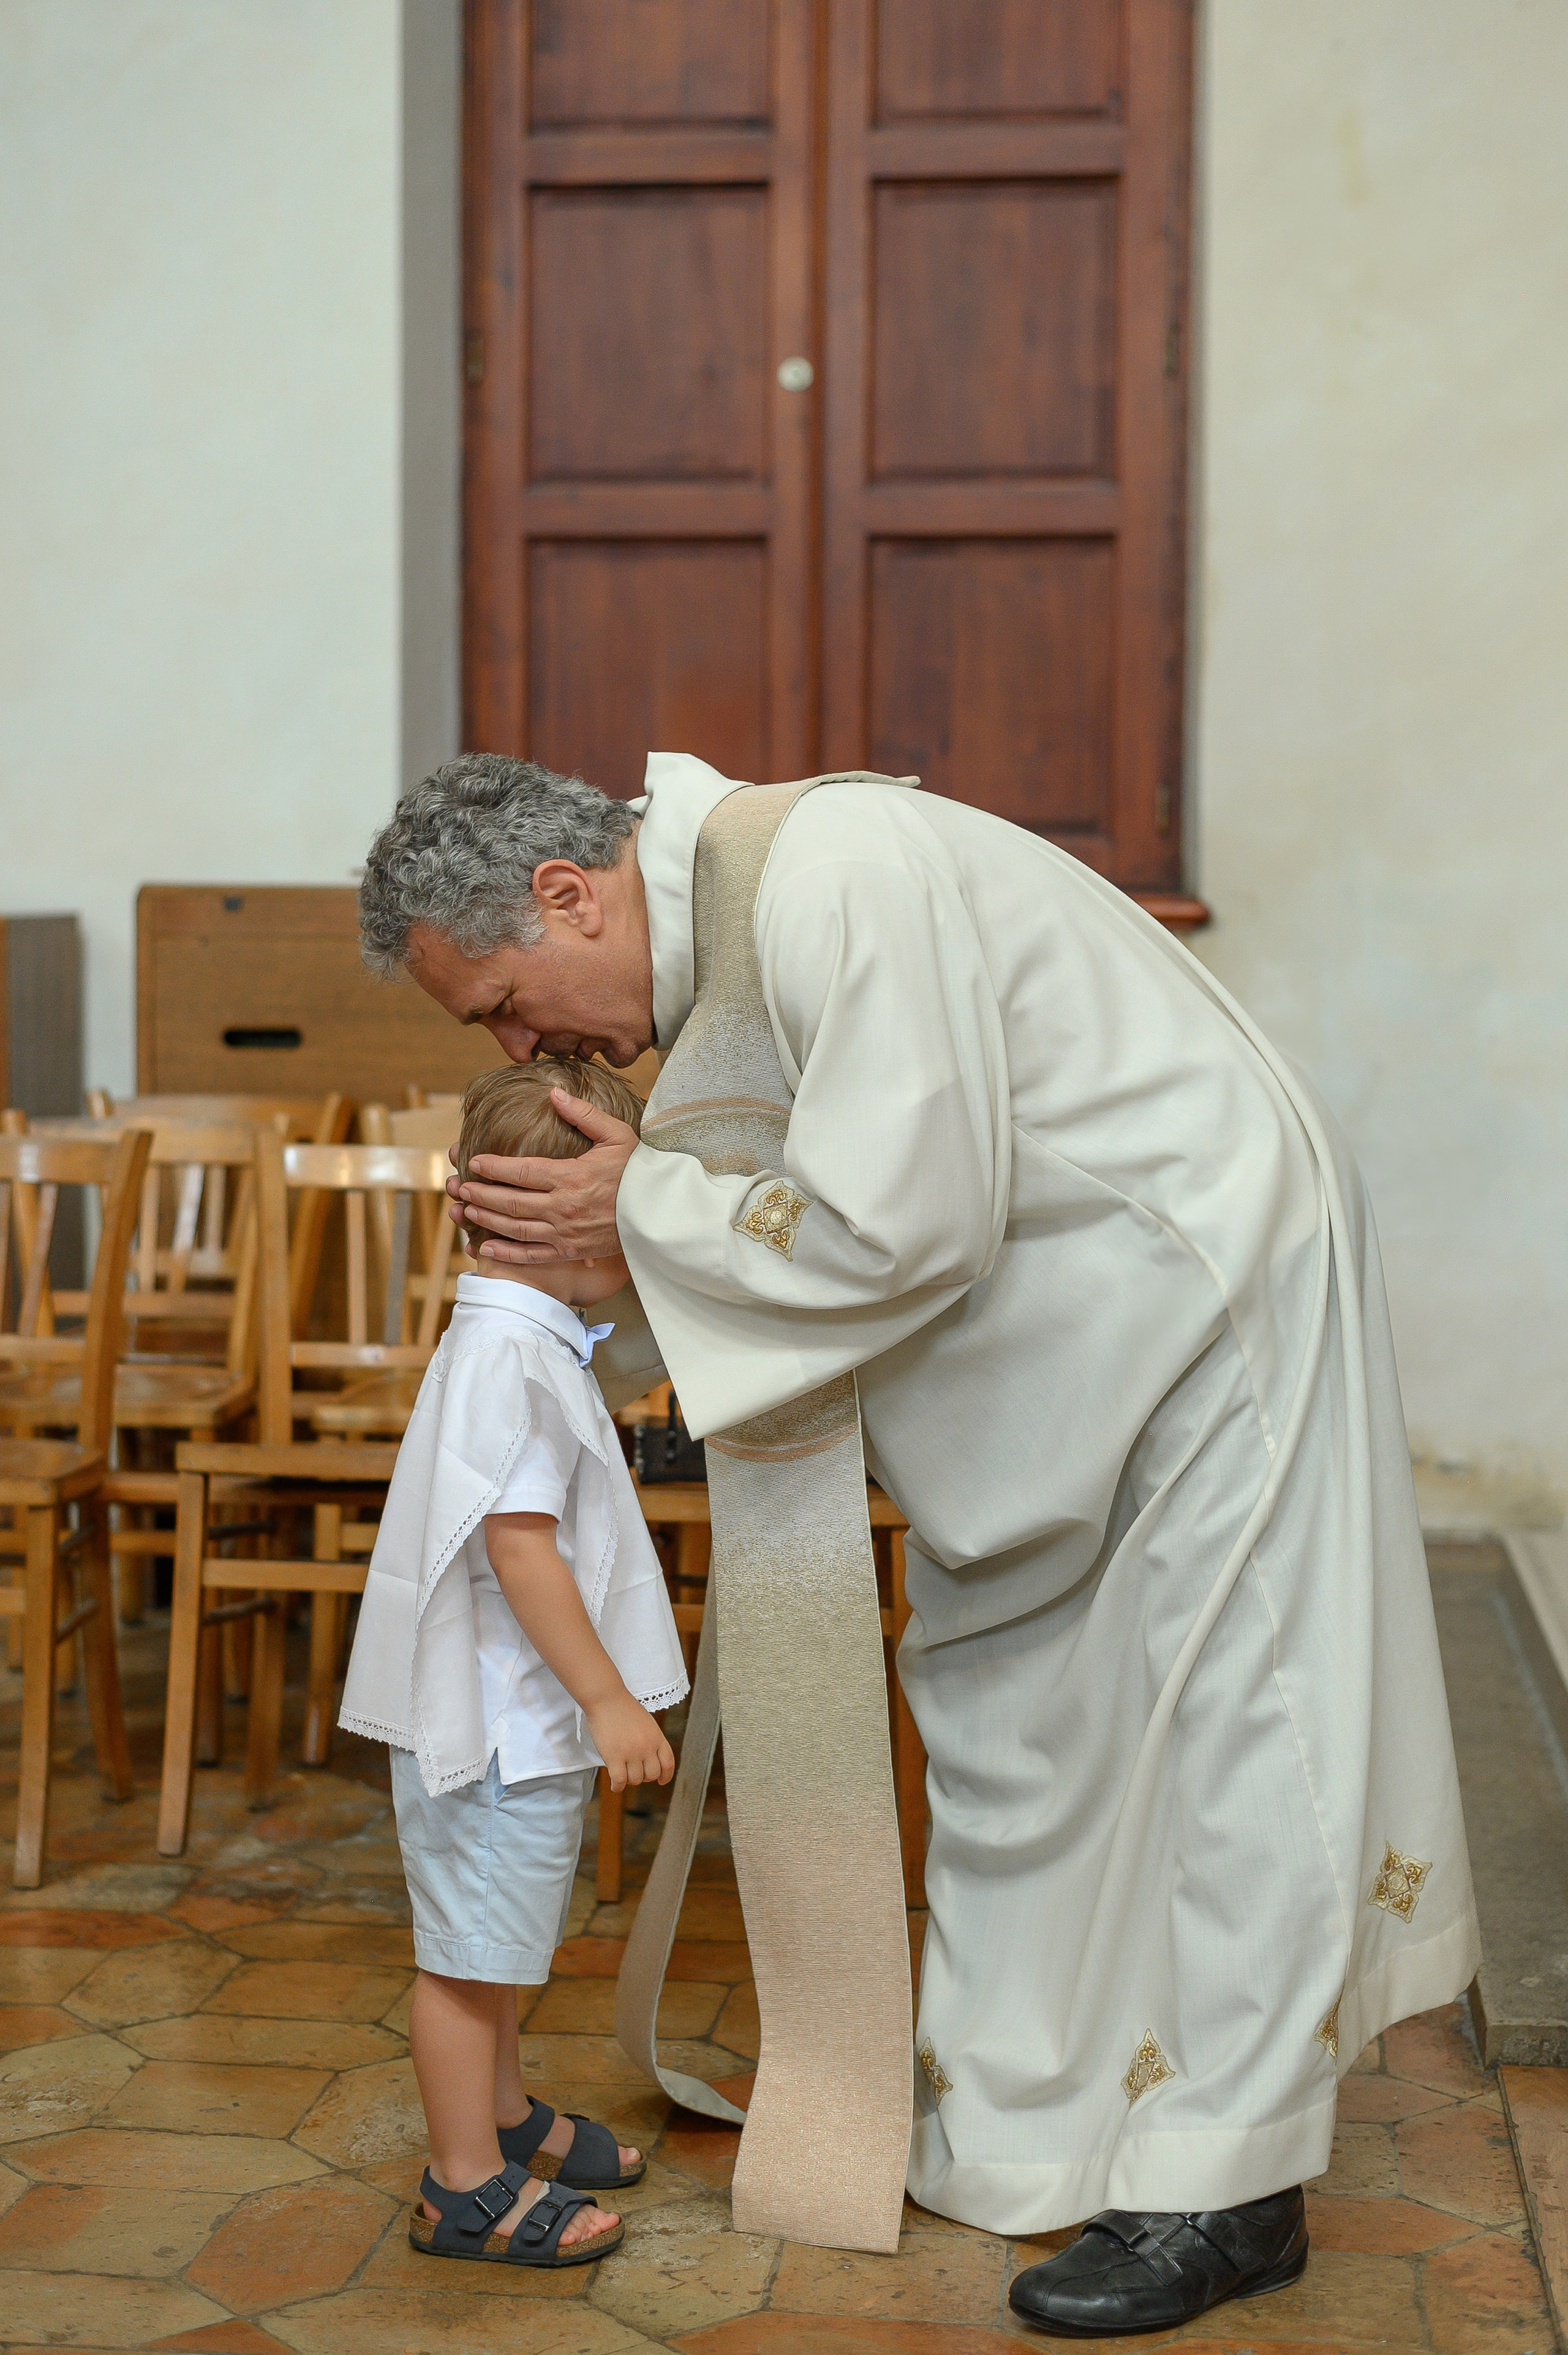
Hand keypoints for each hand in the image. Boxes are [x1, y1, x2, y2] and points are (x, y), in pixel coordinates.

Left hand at [448, 1091, 637, 1265]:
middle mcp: (562, 1206)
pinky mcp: (570, 1251)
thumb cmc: (639, 1171)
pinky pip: (532, 1255)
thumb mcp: (616, 1134)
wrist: (662, 1212)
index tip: (474, 1161)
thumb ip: (583, 1114)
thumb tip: (554, 1092)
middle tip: (460, 1187)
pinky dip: (506, 1253)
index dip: (493, 1167)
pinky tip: (486, 1247)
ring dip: (486, 1220)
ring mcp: (564, 1232)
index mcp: (570, 1176)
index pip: (520, 1171)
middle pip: (510, 1201)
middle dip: (480, 1194)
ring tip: (466, 1211)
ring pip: (515, 1228)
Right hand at [584, 1691, 674, 1792]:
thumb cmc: (623, 1707)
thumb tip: (648, 1757)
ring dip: (629, 1780)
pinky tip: (614, 1785)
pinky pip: (620, 1781)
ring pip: (636, 1780)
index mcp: (657, 1737)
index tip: (661, 1781)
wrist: (606, 1698)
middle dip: (643, 1777)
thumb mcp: (646, 1722)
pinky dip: (617, 1787)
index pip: (668, 1763)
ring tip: (622, 1773)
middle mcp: (647, 1747)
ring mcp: (631, 1753)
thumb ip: (650, 1739)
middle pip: (652, 1774)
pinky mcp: (614, 1757)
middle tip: (634, 1772)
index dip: (666, 1775)